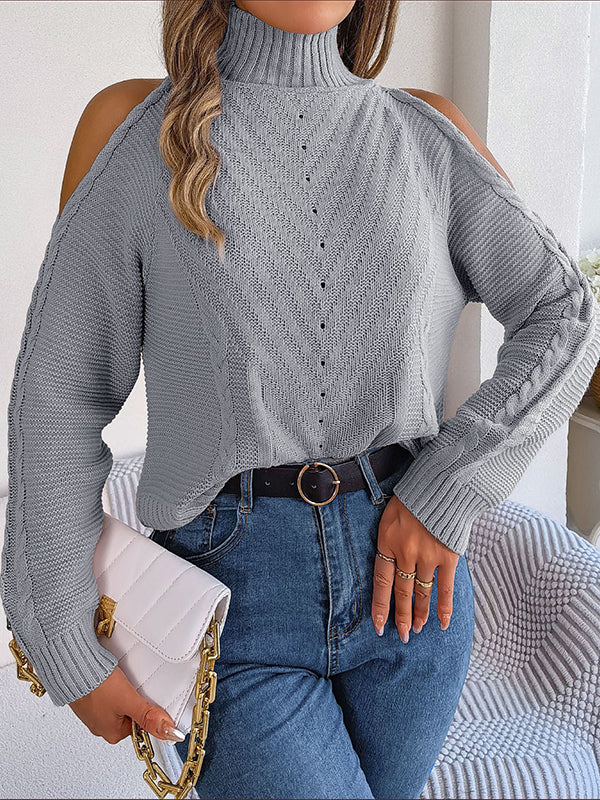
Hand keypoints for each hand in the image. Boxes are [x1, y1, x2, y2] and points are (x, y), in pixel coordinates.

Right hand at [69, 664, 184, 745]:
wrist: (73, 667)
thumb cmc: (95, 686)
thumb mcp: (129, 701)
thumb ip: (149, 716)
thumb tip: (169, 732)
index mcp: (112, 734)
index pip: (141, 726)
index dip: (145, 709)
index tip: (144, 697)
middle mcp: (101, 726)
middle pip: (130, 713)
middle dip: (133, 699)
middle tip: (131, 687)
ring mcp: (94, 711)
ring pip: (119, 702)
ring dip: (122, 691)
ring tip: (120, 681)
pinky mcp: (88, 698)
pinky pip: (107, 693)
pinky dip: (111, 685)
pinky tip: (111, 678)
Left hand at [371, 494, 458, 641]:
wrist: (441, 484)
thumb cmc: (413, 498)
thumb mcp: (390, 516)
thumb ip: (389, 540)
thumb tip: (390, 562)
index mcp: (387, 541)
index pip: (381, 581)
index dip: (380, 605)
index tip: (379, 625)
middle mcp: (405, 552)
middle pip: (402, 592)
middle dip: (401, 616)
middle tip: (402, 635)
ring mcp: (427, 556)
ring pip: (422, 593)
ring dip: (420, 614)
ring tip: (417, 629)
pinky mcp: (448, 556)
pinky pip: (445, 588)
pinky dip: (444, 607)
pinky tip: (443, 623)